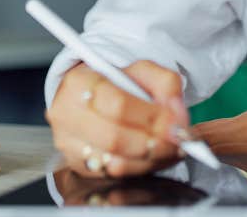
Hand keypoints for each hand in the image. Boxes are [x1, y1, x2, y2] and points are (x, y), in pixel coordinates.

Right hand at [46, 61, 189, 177]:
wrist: (88, 98)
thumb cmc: (114, 83)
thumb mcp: (141, 71)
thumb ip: (165, 83)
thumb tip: (177, 114)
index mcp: (79, 84)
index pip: (118, 105)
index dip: (152, 117)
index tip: (176, 122)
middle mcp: (67, 116)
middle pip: (115, 139)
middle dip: (154, 142)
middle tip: (178, 139)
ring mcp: (69, 145)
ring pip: (115, 163)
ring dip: (151, 159)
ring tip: (171, 149)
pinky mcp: (79, 167)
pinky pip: (114, 176)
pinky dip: (142, 169)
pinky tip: (155, 157)